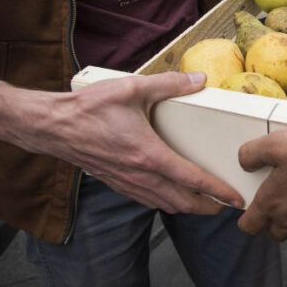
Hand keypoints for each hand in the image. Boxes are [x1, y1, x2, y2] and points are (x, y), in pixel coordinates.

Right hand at [16, 72, 242, 213]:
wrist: (51, 126)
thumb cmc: (88, 108)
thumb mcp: (133, 88)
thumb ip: (169, 84)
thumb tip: (199, 79)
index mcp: (149, 155)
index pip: (193, 180)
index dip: (218, 191)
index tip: (235, 199)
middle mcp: (140, 175)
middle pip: (182, 202)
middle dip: (208, 207)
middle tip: (226, 206)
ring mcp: (126, 182)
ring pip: (165, 204)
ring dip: (187, 207)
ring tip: (204, 203)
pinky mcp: (116, 182)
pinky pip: (147, 199)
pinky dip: (165, 201)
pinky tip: (170, 194)